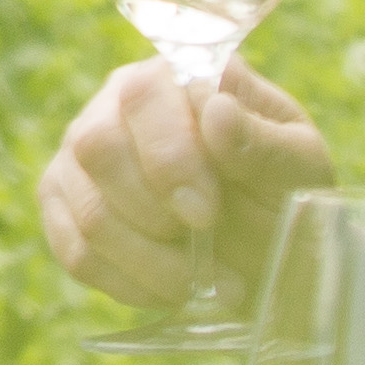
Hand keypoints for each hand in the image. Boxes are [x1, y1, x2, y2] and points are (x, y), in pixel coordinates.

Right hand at [35, 53, 333, 308]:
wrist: (267, 247)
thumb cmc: (284, 191)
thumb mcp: (300, 167)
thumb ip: (263, 142)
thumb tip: (216, 111)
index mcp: (176, 75)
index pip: (142, 95)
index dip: (167, 158)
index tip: (206, 214)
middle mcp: (115, 103)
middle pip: (96, 147)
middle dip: (151, 212)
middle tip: (204, 248)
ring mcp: (80, 156)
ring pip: (87, 209)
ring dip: (149, 261)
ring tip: (202, 282)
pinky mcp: (64, 206)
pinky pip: (75, 251)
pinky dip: (127, 283)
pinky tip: (171, 289)